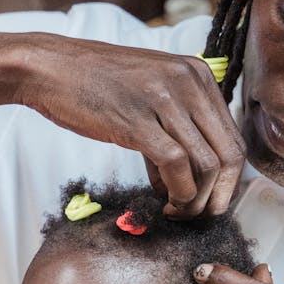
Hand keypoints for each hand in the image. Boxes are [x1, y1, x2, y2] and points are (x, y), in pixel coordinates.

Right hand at [30, 41, 244, 216]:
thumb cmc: (92, 84)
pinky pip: (176, 166)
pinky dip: (177, 194)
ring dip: (196, 201)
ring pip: (207, 165)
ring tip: (176, 211)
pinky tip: (163, 203)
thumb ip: (174, 127)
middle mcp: (189, 82)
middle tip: (200, 215)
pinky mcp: (138, 120)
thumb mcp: (148, 93)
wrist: (50, 68)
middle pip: (230, 154)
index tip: (209, 199)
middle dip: (221, 195)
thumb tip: (186, 179)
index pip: (234, 138)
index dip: (228, 179)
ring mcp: (165, 100)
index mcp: (197, 74)